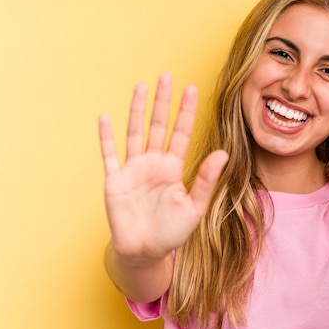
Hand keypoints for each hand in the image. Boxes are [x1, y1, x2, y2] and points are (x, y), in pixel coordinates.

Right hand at [99, 73, 227, 264]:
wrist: (145, 252)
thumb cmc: (172, 232)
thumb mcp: (194, 206)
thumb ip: (205, 179)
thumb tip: (223, 153)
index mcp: (173, 168)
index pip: (182, 132)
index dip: (186, 111)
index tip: (192, 88)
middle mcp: (153, 163)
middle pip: (158, 125)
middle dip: (163, 101)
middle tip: (166, 76)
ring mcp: (133, 169)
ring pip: (135, 132)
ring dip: (137, 110)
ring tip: (141, 86)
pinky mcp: (115, 181)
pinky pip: (109, 155)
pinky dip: (106, 137)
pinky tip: (105, 117)